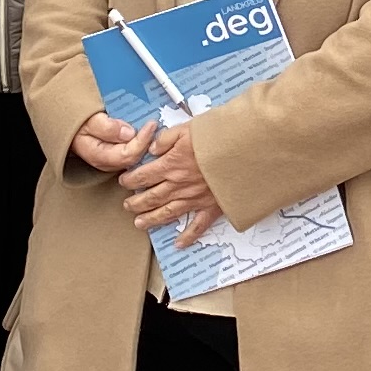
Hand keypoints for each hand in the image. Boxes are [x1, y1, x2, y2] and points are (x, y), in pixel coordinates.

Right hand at [70, 109, 151, 175]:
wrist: (70, 126)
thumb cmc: (78, 123)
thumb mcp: (88, 121)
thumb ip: (106, 127)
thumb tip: (128, 133)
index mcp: (100, 156)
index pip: (127, 155)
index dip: (142, 141)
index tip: (151, 124)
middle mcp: (109, 163)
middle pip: (135, 159)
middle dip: (148, 143)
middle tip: (157, 126)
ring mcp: (115, 161)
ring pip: (137, 158)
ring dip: (147, 144)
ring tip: (156, 129)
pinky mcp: (120, 156)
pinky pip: (135, 152)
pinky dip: (143, 142)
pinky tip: (150, 133)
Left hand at [118, 119, 223, 244]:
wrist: (245, 151)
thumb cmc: (219, 137)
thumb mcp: (188, 127)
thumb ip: (166, 138)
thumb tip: (152, 148)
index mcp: (172, 164)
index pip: (143, 175)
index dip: (131, 180)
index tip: (125, 181)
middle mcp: (179, 185)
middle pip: (151, 197)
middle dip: (136, 202)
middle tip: (127, 206)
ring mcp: (195, 199)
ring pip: (167, 213)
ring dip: (151, 219)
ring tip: (140, 223)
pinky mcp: (211, 207)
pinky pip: (197, 226)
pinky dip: (187, 236)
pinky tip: (179, 243)